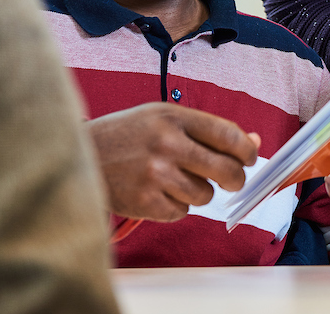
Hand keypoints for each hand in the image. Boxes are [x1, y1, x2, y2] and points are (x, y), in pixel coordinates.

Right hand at [87, 102, 259, 220]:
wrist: (76, 156)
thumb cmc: (125, 135)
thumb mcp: (162, 118)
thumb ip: (206, 129)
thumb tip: (253, 141)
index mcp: (173, 116)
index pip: (228, 135)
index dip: (246, 150)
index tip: (249, 158)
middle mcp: (166, 144)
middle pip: (226, 170)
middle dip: (236, 179)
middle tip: (231, 180)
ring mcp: (155, 175)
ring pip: (205, 195)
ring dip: (198, 193)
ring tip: (177, 181)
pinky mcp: (144, 203)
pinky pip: (181, 212)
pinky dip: (175, 206)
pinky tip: (158, 193)